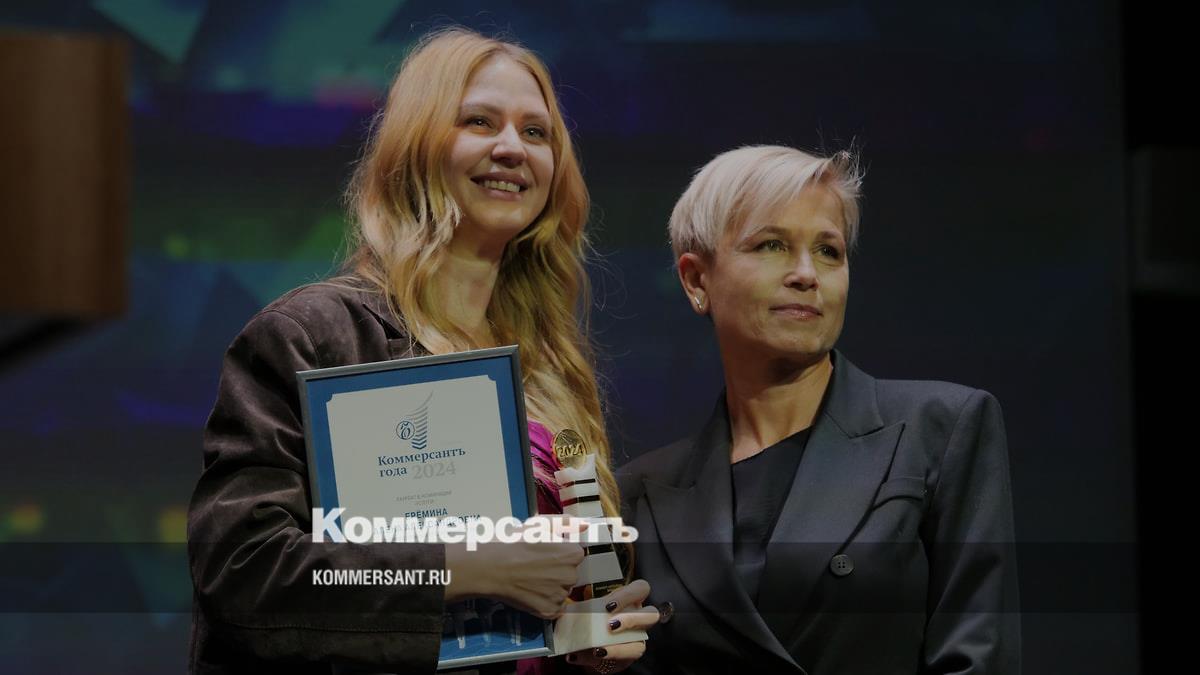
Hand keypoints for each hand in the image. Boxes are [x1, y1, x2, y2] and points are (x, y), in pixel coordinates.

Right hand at [444, 518, 585, 618]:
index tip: (541, 553)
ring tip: (529, 579)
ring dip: (550, 587)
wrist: (491, 567)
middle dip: (555, 571)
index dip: (557, 554)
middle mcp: (572, 576)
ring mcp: (560, 596)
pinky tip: (530, 593)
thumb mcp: (540, 524)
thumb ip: (566, 524)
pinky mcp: (549, 611)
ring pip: (561, 591)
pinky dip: (545, 602)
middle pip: (568, 574)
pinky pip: (554, 607)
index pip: (573, 555)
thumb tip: (587, 525)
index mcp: (573, 554)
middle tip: (533, 566)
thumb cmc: (514, 542)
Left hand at [565, 579, 656, 672]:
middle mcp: (640, 618)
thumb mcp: (589, 610)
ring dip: (619, 647)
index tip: (608, 605)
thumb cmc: (596, 619)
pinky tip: (594, 654)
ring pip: (641, 643)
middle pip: (651, 614)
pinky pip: (624, 660)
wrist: (597, 643)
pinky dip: (607, 658)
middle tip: (610, 625)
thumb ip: (581, 607)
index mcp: (630, 600)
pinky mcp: (630, 656)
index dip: (628, 595)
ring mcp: (638, 639)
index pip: (641, 589)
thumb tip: (564, 607)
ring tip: (599, 649)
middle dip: (631, 620)